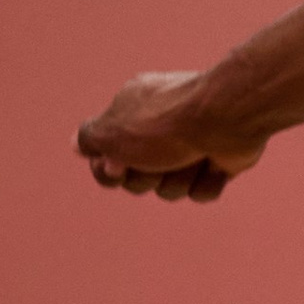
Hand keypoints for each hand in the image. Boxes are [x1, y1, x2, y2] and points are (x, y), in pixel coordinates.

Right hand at [77, 72, 265, 202]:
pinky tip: (213, 162)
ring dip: (178, 179)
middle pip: (138, 180)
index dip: (110, 173)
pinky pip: (202, 191)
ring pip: (170, 189)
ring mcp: (191, 144)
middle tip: (159, 159)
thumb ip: (89, 138)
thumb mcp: (112, 131)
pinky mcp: (218, 160)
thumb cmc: (165, 124)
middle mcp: (159, 128)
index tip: (117, 166)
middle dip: (146, 178)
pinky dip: (207, 181)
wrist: (226, 118)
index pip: (106, 159)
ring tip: (191, 156)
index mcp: (131, 113)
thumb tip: (77, 144)